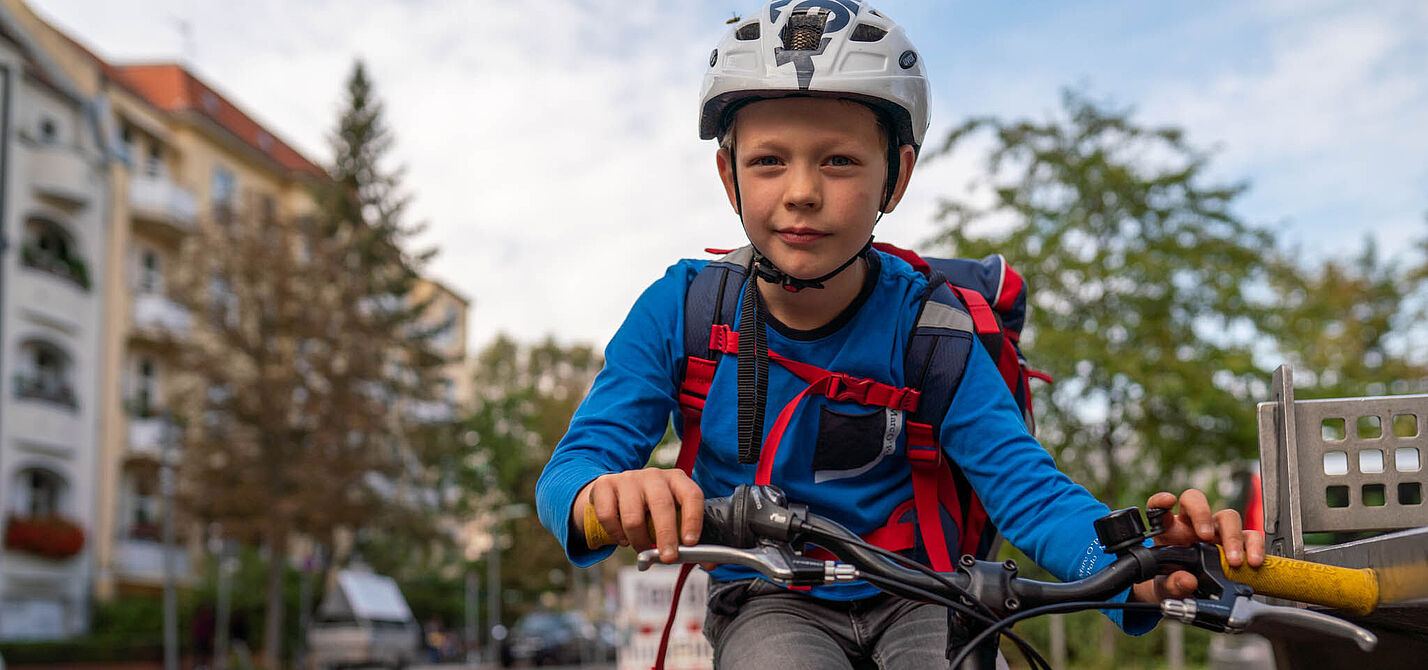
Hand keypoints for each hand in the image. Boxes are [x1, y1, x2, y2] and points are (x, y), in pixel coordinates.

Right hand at [573, 468, 704, 563]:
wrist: (617, 492)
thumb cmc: (652, 509)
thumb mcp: (673, 517)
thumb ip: (690, 540)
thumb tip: (711, 564)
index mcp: (677, 480)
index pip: (691, 495)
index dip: (693, 519)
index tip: (691, 543)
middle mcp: (654, 475)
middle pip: (662, 505)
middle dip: (666, 536)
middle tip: (668, 558)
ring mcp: (628, 478)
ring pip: (633, 516)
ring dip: (639, 540)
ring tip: (643, 549)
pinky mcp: (605, 485)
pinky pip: (608, 516)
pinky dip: (616, 534)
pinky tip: (624, 539)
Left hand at [1130, 488, 1265, 602]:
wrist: (1191, 595)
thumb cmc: (1175, 582)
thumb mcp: (1168, 587)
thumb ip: (1172, 584)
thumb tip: (1187, 580)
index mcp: (1169, 531)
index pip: (1159, 508)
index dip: (1161, 501)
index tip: (1168, 501)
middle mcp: (1192, 525)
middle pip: (1196, 500)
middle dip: (1202, 515)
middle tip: (1205, 537)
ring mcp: (1217, 532)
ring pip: (1228, 517)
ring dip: (1232, 537)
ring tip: (1234, 560)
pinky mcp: (1238, 543)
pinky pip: (1251, 536)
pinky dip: (1255, 546)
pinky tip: (1253, 561)